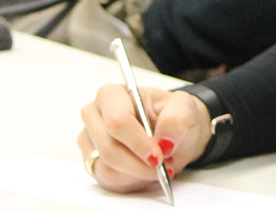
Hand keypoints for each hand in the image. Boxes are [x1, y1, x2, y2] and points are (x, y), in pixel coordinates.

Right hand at [78, 84, 213, 192]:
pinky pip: (108, 180)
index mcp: (112, 94)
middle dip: (140, 164)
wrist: (171, 134)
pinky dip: (131, 181)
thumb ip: (177, 119)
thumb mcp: (185, 109)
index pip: (117, 122)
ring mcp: (90, 140)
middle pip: (109, 149)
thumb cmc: (173, 115)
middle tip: (163, 167)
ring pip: (108, 169)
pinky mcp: (92, 162)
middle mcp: (94, 116)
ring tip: (158, 166)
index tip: (158, 156)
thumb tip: (165, 141)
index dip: (138, 143)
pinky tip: (144, 170)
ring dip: (138, 174)